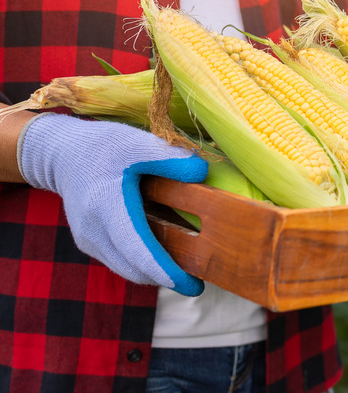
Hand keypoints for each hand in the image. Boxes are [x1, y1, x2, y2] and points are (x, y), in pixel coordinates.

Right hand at [18, 113, 207, 295]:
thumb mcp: (136, 143)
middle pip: (135, 268)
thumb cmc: (102, 146)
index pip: (138, 250)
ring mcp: (89, 241)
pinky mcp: (90, 243)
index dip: (165, 271)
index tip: (191, 286)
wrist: (62, 154)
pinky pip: (120, 262)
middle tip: (198, 282)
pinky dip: (142, 266)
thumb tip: (201, 172)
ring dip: (155, 275)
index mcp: (106, 207)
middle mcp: (94, 231)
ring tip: (186, 272)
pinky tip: (163, 258)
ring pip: (127, 270)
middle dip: (167, 279)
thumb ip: (168, 157)